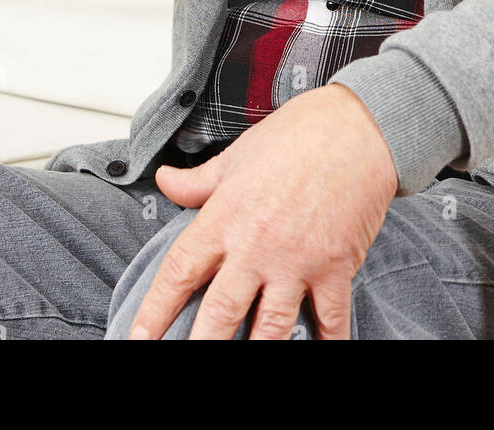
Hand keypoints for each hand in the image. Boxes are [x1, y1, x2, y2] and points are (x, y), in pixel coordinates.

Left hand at [130, 84, 398, 339]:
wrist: (355, 127)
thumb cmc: (296, 135)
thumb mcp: (236, 156)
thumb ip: (198, 180)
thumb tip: (164, 181)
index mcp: (225, 217)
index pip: (179, 272)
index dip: (154, 312)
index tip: (138, 338)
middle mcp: (255, 246)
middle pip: (218, 314)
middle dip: (201, 346)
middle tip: (187, 361)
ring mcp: (296, 262)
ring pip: (270, 329)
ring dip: (257, 351)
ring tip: (243, 366)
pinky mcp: (334, 269)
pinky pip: (329, 321)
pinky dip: (325, 342)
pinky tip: (317, 350)